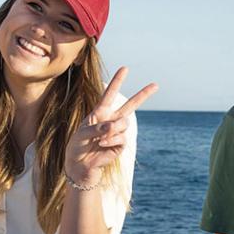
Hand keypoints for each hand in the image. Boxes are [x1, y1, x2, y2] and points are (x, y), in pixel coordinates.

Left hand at [64, 67, 157, 186]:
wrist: (80, 165)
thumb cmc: (77, 146)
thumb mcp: (82, 133)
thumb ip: (97, 127)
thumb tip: (113, 126)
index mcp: (100, 112)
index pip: (110, 94)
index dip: (117, 81)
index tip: (125, 68)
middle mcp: (111, 120)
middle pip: (131, 105)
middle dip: (143, 94)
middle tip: (156, 84)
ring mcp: (117, 132)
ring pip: (124, 123)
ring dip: (112, 130)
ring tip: (99, 139)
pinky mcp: (120, 144)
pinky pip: (122, 137)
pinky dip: (111, 140)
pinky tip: (102, 144)